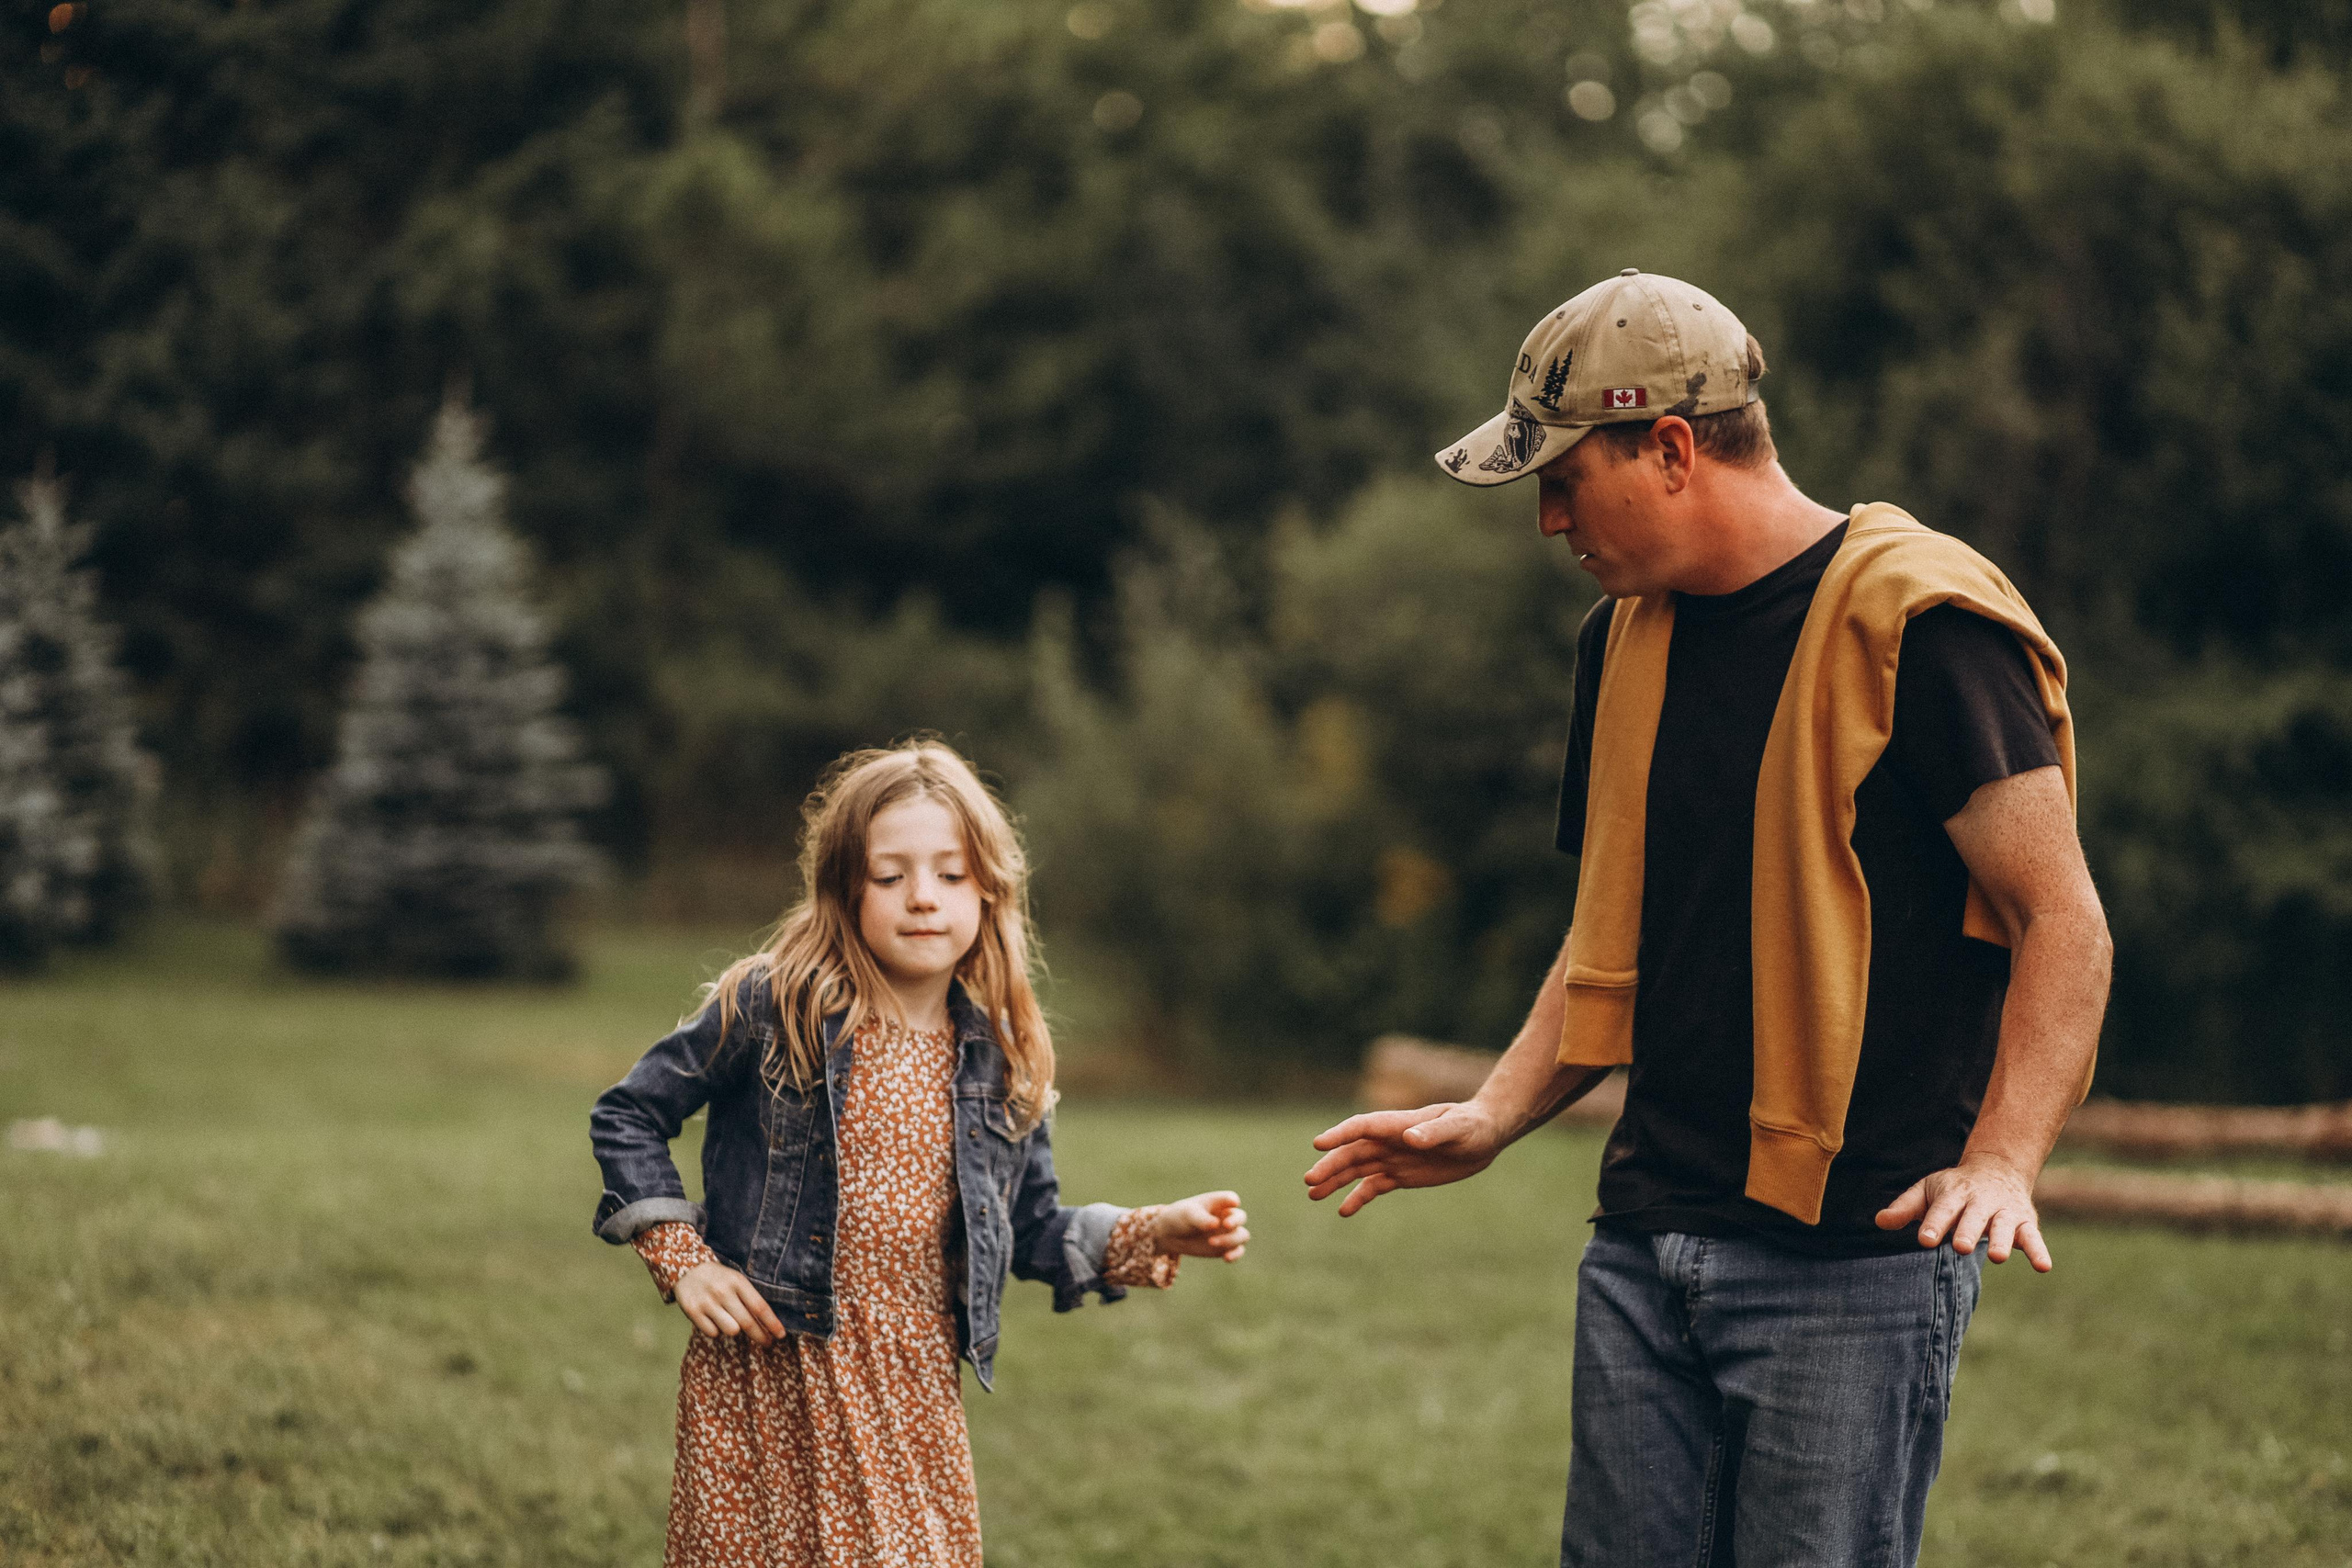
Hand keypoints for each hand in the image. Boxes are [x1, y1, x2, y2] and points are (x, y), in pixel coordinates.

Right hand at [673, 1260, 789, 1343]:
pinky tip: (713, 1319)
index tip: (781, 1335)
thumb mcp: (736, 1280)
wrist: (687, 1269)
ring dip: (734, 1329)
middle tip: (767, 1343)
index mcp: (737, 1281)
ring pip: (731, 1330)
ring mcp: (707, 1302)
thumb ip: (749, 1298)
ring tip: (730, 1320)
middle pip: (747, 1323)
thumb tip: (768, 1324)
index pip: (759, 1307)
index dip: (772, 1323)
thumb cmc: (719, 1278)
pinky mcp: (692, 1311)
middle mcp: (723, 1292)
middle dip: (761, 1336)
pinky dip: (716, 1330)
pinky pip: (712, 1333)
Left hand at [1152, 1191, 1249, 1260]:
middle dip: (1235, 1221)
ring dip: (1231, 1240)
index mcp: (1218, 1202)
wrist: (1172, 1235)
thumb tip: (1216, 1225)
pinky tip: (1226, 1258)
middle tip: (1225, 1225)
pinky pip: (1238, 1251)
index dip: (1232, 1201)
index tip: (1233, 1204)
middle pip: (1241, 1217)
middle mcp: (1227, 1216)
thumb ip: (1201, 1219)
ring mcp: (1228, 1232)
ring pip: (1242, 1236)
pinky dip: (1235, 1255)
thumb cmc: (1181, 1217)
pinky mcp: (1226, 1247)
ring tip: (1211, 1242)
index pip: (1230, 1198)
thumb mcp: (1188, 1215)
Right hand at [1304, 1101, 1506, 1216]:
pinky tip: (1343, 1211)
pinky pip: (1373, 1187)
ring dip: (1334, 1181)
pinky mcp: (1401, 1176)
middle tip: (1309, 1181)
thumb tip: (1410, 1139)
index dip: (1340, 1135)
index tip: (1318, 1144)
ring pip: (1356, 1170)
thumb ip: (1434, 1133)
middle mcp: (1389, 1141)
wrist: (1485, 1136)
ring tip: (1313, 1195)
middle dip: (1330, 1166)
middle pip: (1352, 1152)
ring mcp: (1393, 1158)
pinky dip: (1357, 1198)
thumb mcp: (1458, 1129)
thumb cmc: (1473, 1126)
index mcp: (1398, 1125)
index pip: (1362, 1127)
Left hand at [1875, 1157, 2052, 1270]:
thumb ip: (1905, 1207)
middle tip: (1959, 1247)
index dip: (1934, 1224)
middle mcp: (1981, 1201)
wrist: (1997, 1168)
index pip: (1942, 1208)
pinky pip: (2033, 1238)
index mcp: (1954, 1192)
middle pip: (1973, 1217)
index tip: (1924, 1239)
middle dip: (1967, 1231)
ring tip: (1996, 1257)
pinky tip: (2043, 1267)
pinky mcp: (2024, 1223)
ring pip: (2003, 1227)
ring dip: (1999, 1240)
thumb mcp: (1928, 1190)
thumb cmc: (1954, 1188)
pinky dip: (2039, 1251)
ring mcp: (2004, 1212)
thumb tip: (1879, 1222)